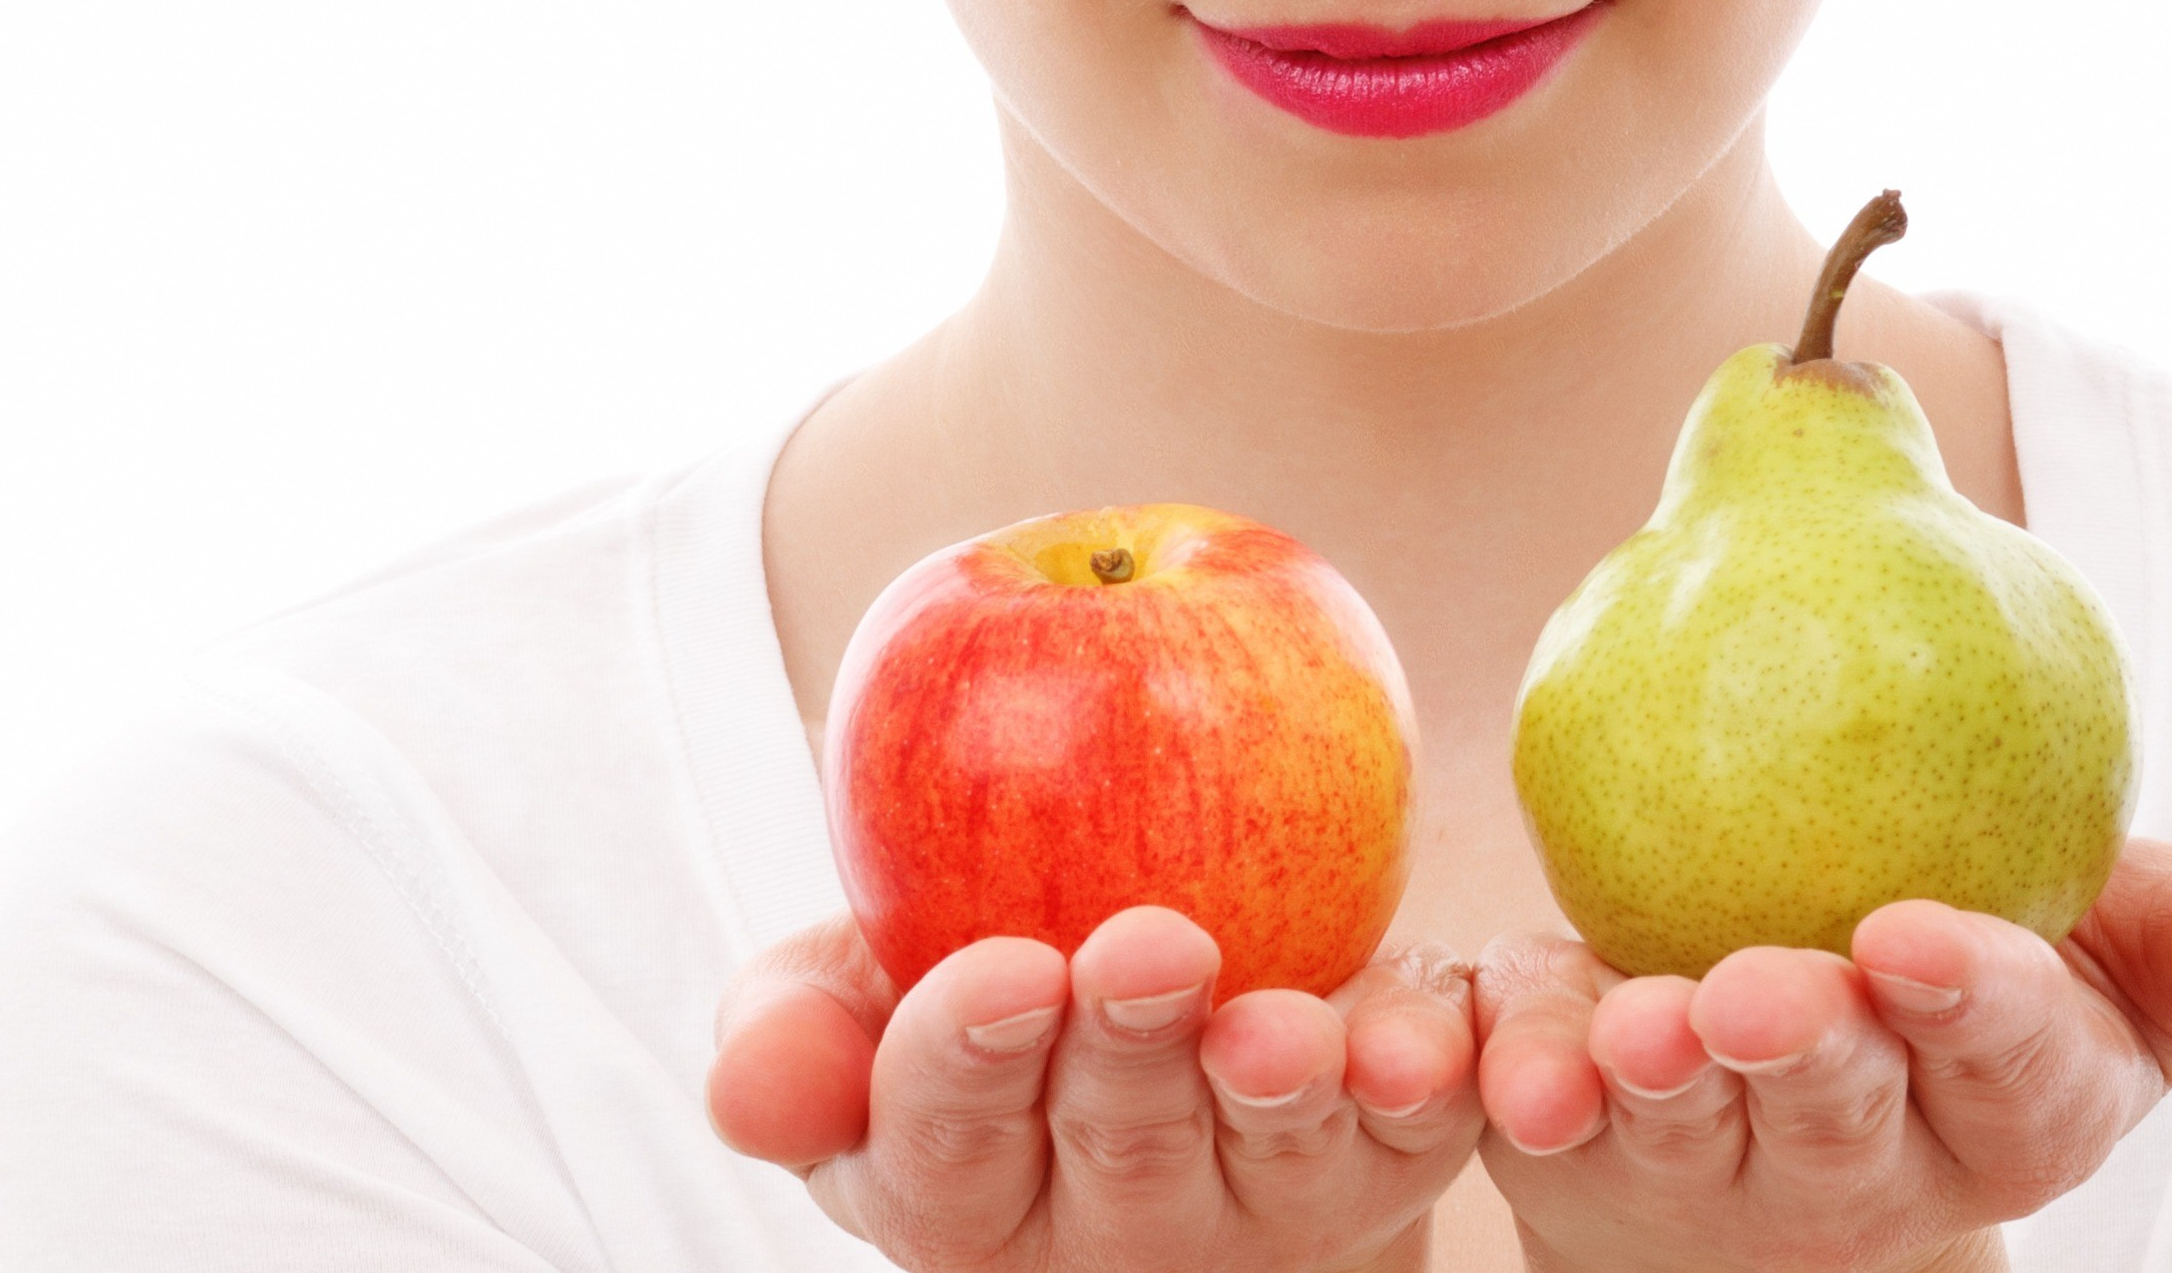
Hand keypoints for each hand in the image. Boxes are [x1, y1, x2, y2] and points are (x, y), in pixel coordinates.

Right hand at [705, 905, 1479, 1270]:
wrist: (1177, 987)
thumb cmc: (995, 986)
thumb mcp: (871, 991)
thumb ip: (799, 1027)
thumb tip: (747, 1087)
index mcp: (963, 1191)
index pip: (943, 1154)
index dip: (962, 1068)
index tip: (1001, 971)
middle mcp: (1115, 1222)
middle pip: (1120, 1154)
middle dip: (1129, 1055)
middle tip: (1147, 949)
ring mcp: (1263, 1199)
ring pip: (1274, 1155)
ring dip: (1277, 1086)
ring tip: (1272, 1019)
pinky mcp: (1394, 1148)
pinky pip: (1420, 1116)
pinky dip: (1424, 1071)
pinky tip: (1418, 1034)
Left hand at [1473, 841, 2171, 1272]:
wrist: (1794, 1052)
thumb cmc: (1969, 973)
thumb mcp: (2110, 953)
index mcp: (2012, 1096)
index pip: (2011, 1058)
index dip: (1975, 1007)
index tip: (1920, 939)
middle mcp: (1864, 1151)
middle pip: (1837, 1112)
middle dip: (1806, 1062)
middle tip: (1761, 999)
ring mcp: (1709, 1155)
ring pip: (1676, 1130)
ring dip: (1649, 1086)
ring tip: (1629, 1032)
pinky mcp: (1574, 1127)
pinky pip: (1528, 1093)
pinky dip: (1502, 1064)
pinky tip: (1474, 1033)